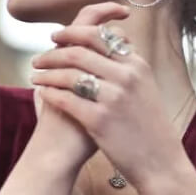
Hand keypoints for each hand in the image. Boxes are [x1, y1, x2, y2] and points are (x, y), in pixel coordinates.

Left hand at [30, 5, 188, 191]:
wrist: (160, 161)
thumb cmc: (149, 126)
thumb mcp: (145, 88)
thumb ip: (126, 66)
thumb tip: (108, 45)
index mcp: (137, 65)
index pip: (99, 35)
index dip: (72, 32)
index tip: (56, 36)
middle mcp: (126, 76)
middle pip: (79, 51)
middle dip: (52, 53)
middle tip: (38, 59)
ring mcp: (113, 97)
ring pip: (69, 74)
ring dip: (47, 74)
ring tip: (35, 77)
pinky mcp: (100, 120)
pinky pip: (66, 100)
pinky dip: (50, 94)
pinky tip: (43, 94)